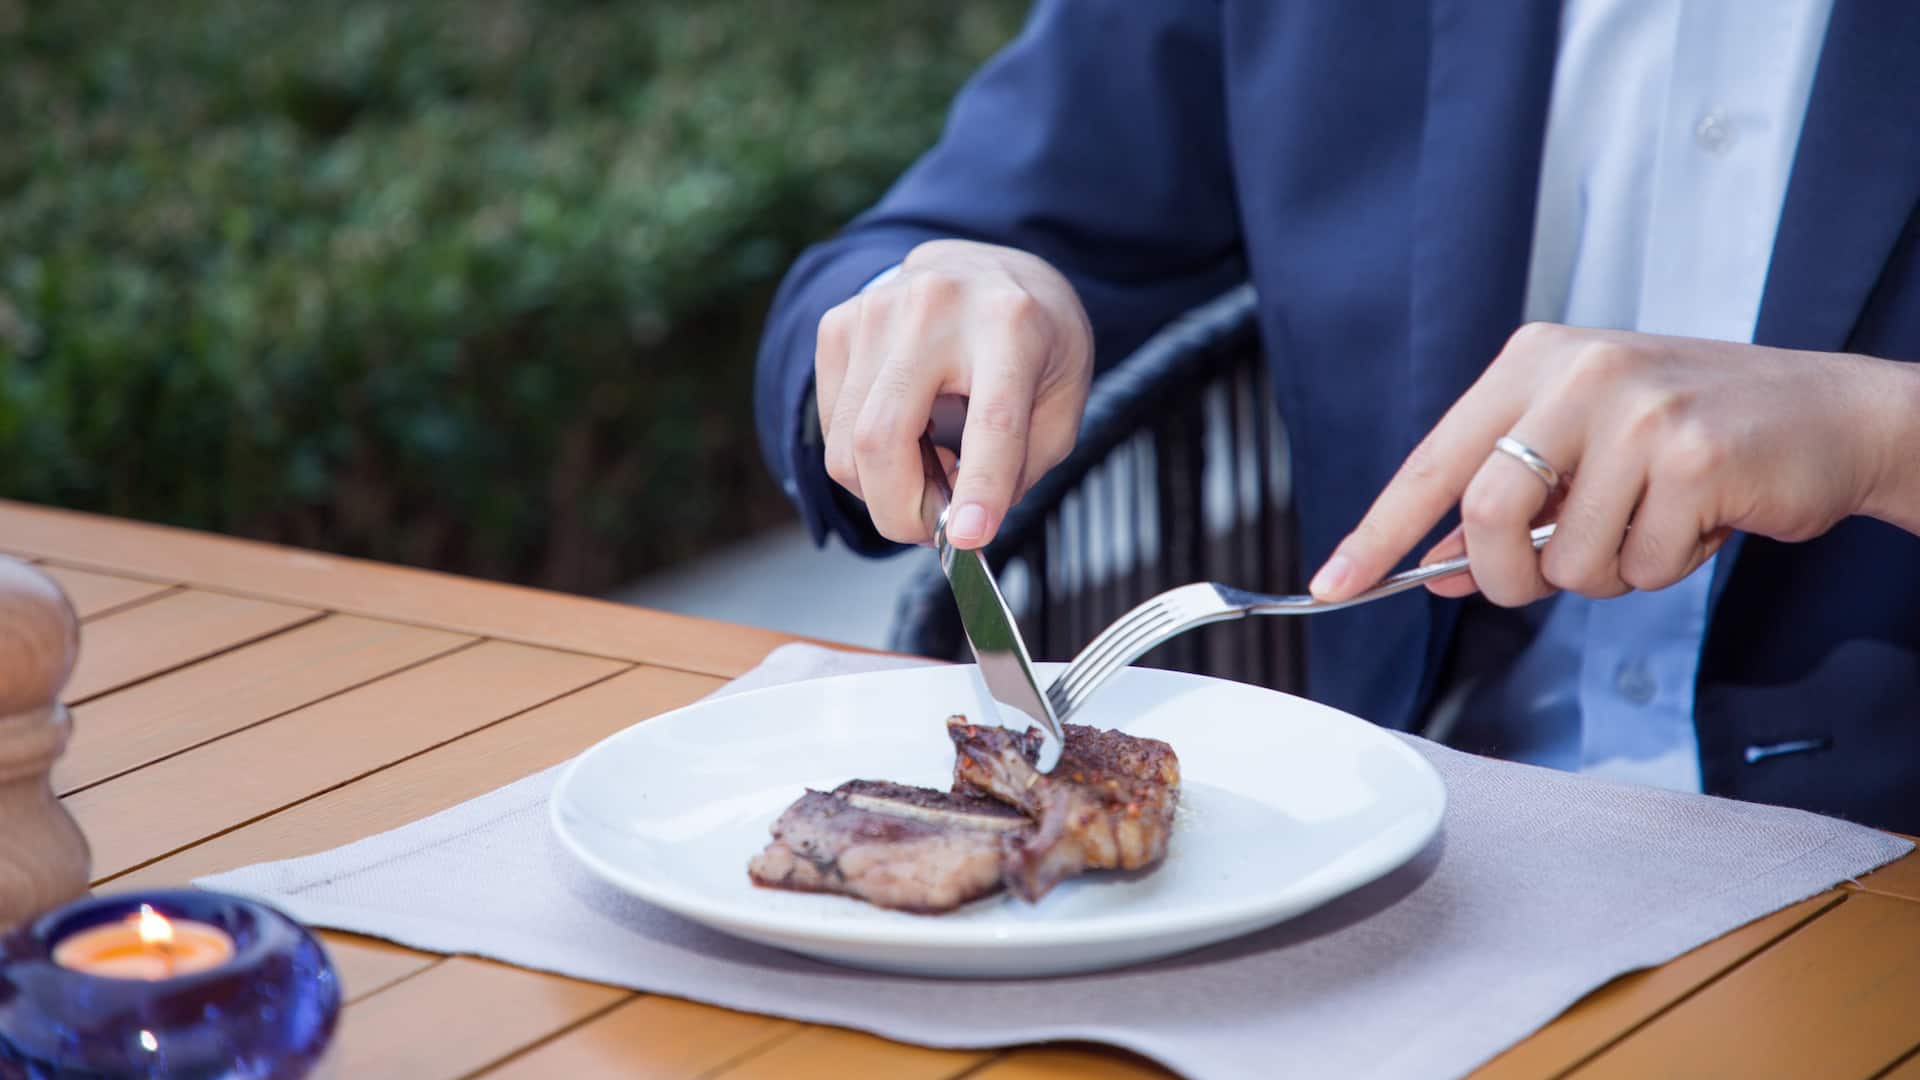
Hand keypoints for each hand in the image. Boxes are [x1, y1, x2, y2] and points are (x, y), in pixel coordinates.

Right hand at [815, 239, 1092, 547]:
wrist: (989, 269)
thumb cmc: (1034, 342)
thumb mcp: (1061, 401)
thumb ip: (1019, 466)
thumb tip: (958, 524)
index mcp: (1010, 324)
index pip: (989, 420)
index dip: (978, 486)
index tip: (967, 539)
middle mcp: (935, 308)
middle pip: (883, 438)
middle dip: (903, 511)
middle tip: (937, 528)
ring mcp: (875, 312)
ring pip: (847, 447)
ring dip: (885, 489)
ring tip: (931, 469)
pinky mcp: (838, 326)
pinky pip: (832, 429)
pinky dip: (864, 459)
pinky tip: (904, 434)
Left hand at [1309, 323, 1916, 606]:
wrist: (1830, 414)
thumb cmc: (1692, 434)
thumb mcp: (1584, 450)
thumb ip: (1507, 504)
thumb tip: (1434, 571)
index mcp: (1533, 361)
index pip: (1432, 461)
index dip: (1379, 532)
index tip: (1333, 585)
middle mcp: (1577, 372)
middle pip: (1486, 516)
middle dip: (1508, 576)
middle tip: (1545, 577)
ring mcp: (1638, 410)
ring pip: (1568, 558)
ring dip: (1605, 573)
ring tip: (1653, 522)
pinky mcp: (1694, 456)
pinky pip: (1640, 566)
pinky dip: (1664, 569)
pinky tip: (1701, 519)